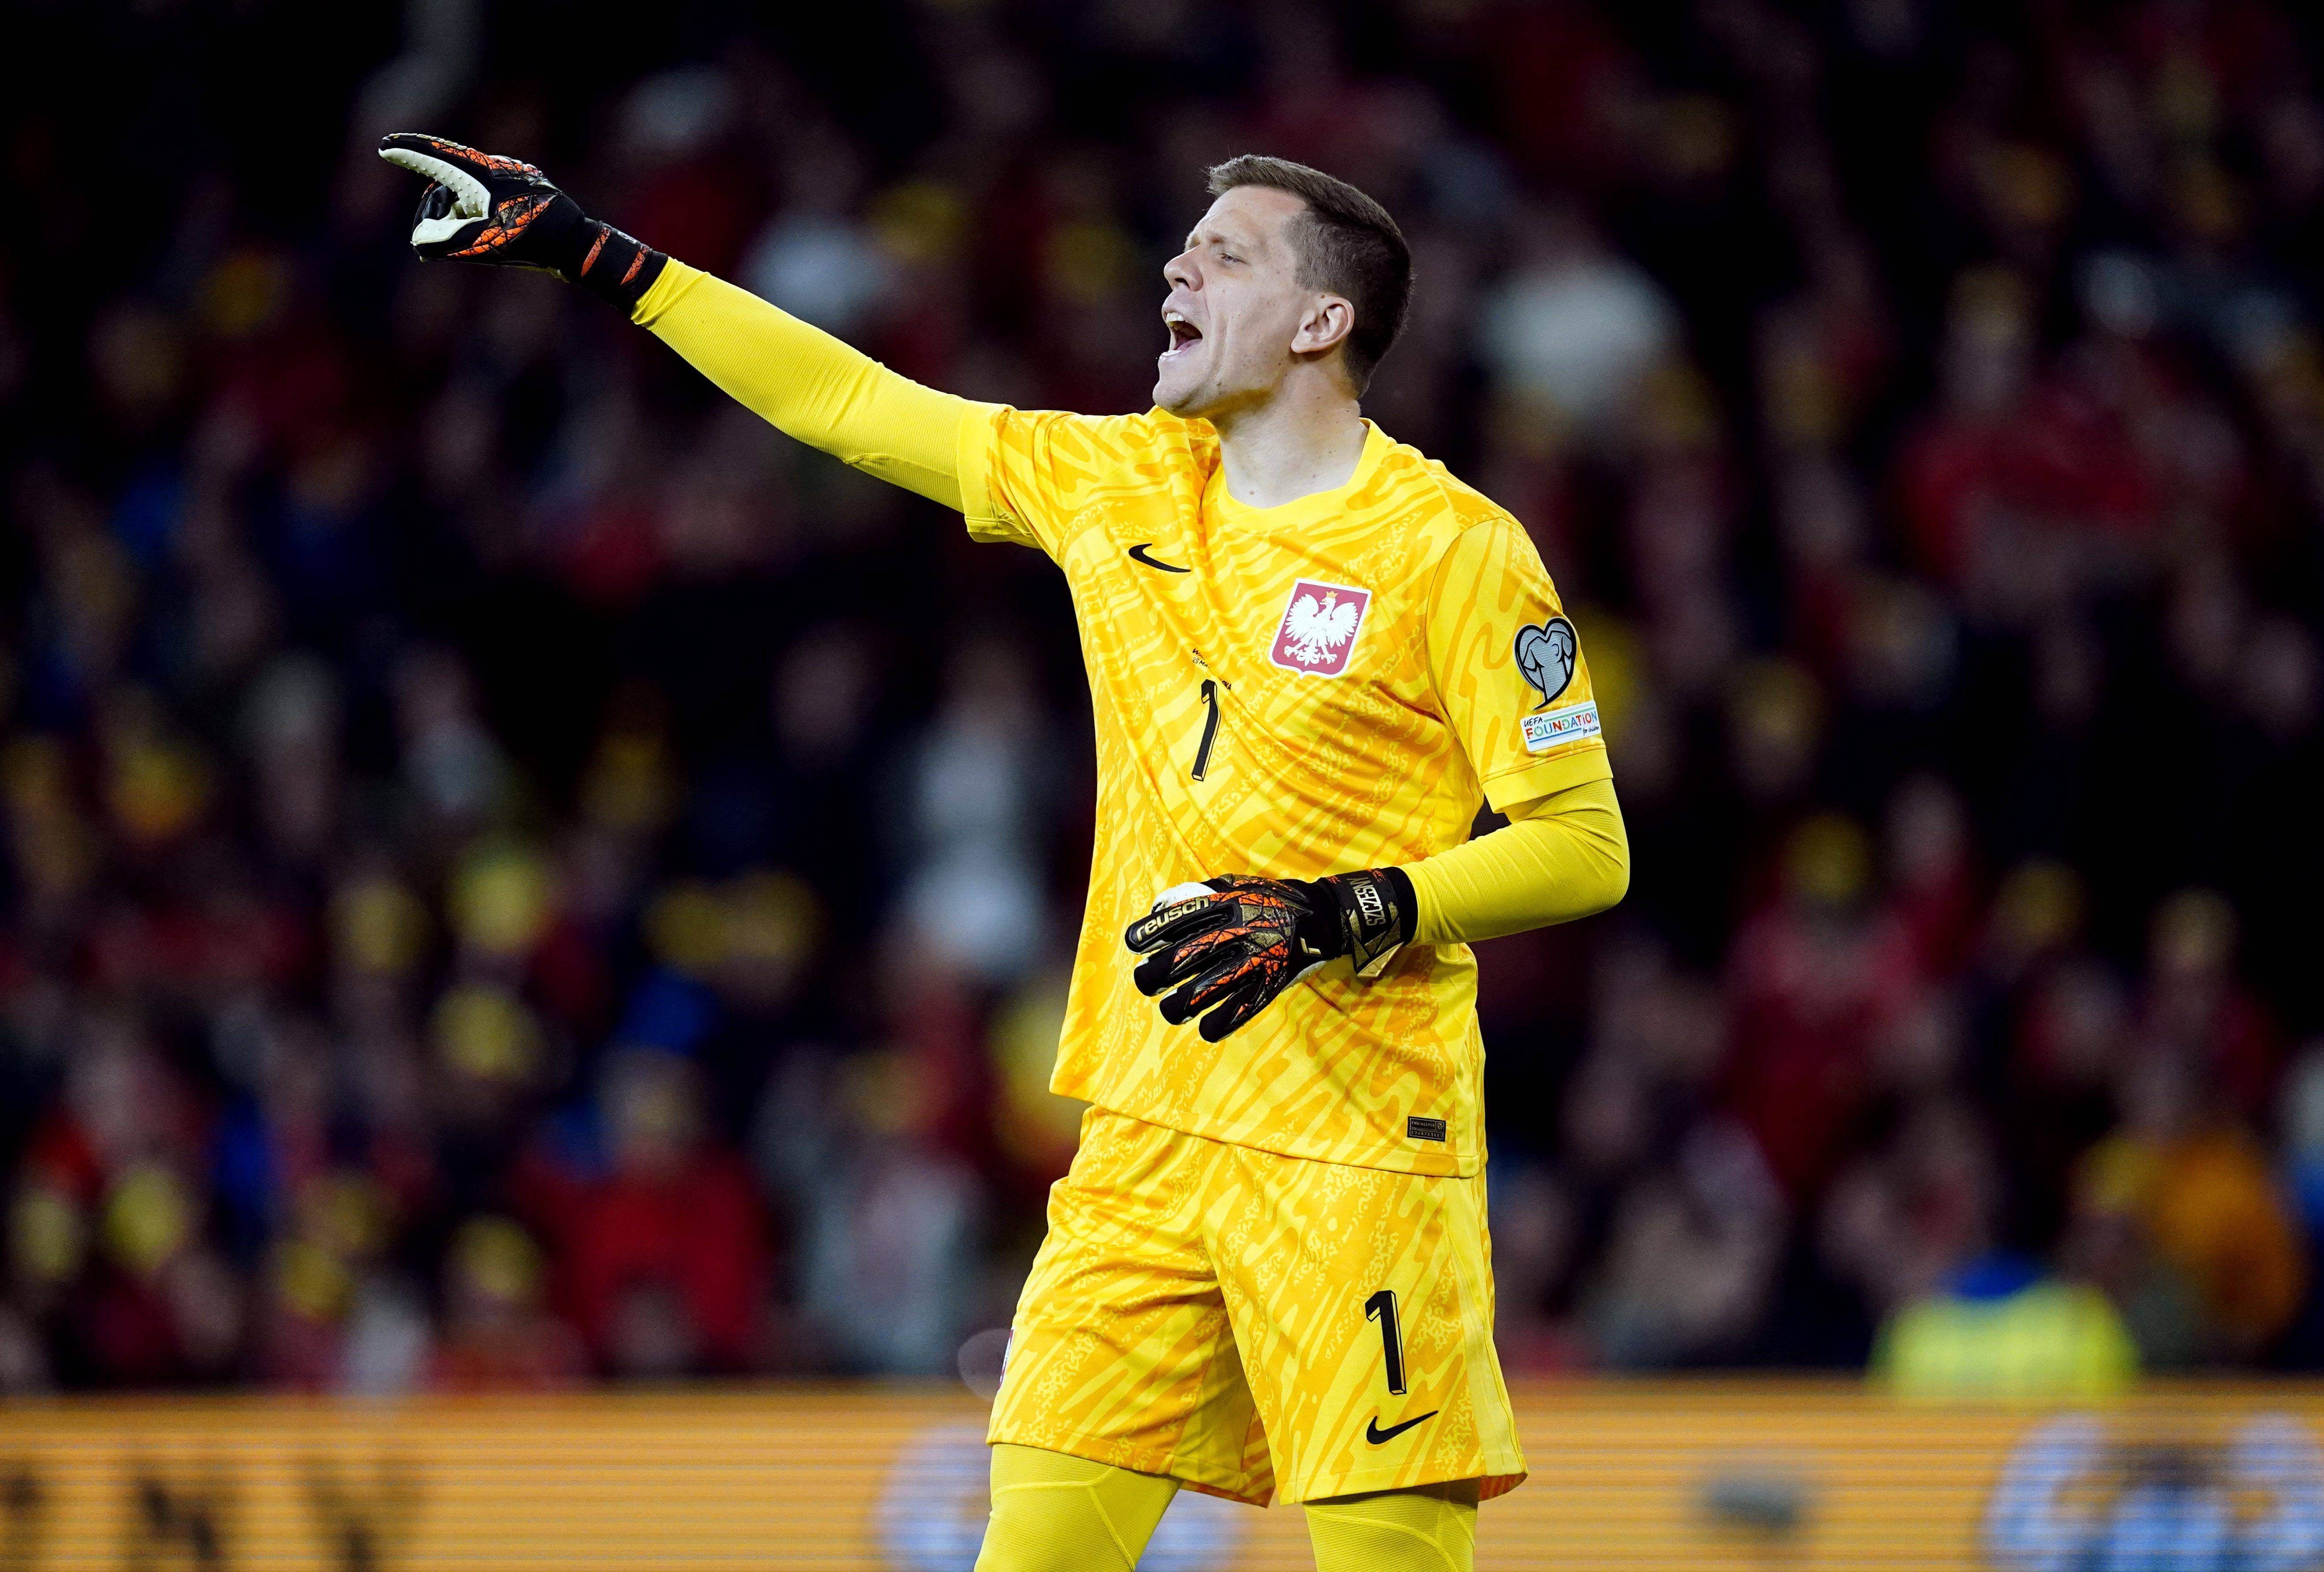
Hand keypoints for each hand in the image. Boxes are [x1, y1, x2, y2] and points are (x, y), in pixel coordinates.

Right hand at [376, 133, 663, 307]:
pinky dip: (476, 218)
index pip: (439, 156)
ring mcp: (512, 177)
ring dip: (458, 221)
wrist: (580, 247)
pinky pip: (486, 199)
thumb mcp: (486, 244)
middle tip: (427, 245)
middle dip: (436, 214)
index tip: (384, 145)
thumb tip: (420, 241)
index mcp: (486, 174)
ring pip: (467, 195)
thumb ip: (447, 241)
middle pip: (448, 184)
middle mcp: (497, 168)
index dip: (411, 152)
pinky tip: (486, 238)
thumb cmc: (536, 244)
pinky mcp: (522, 190)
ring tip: (464, 247)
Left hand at [1123, 869, 1412, 1041]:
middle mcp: (1238, 931)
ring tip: (1171, 1010)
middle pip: (1182, 959)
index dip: (1148, 933)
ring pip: (1203, 993)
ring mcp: (1255, 960)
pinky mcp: (1271, 984)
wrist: (1325, 916)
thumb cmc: (1271, 901)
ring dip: (1177, 1008)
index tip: (1133, 944)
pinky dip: (1215, 1026)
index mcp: (1227, 903)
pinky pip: (1237, 1013)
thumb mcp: (1238, 885)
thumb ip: (1201, 894)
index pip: (1176, 918)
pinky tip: (1205, 1027)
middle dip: (1154, 976)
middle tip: (1146, 981)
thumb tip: (1159, 908)